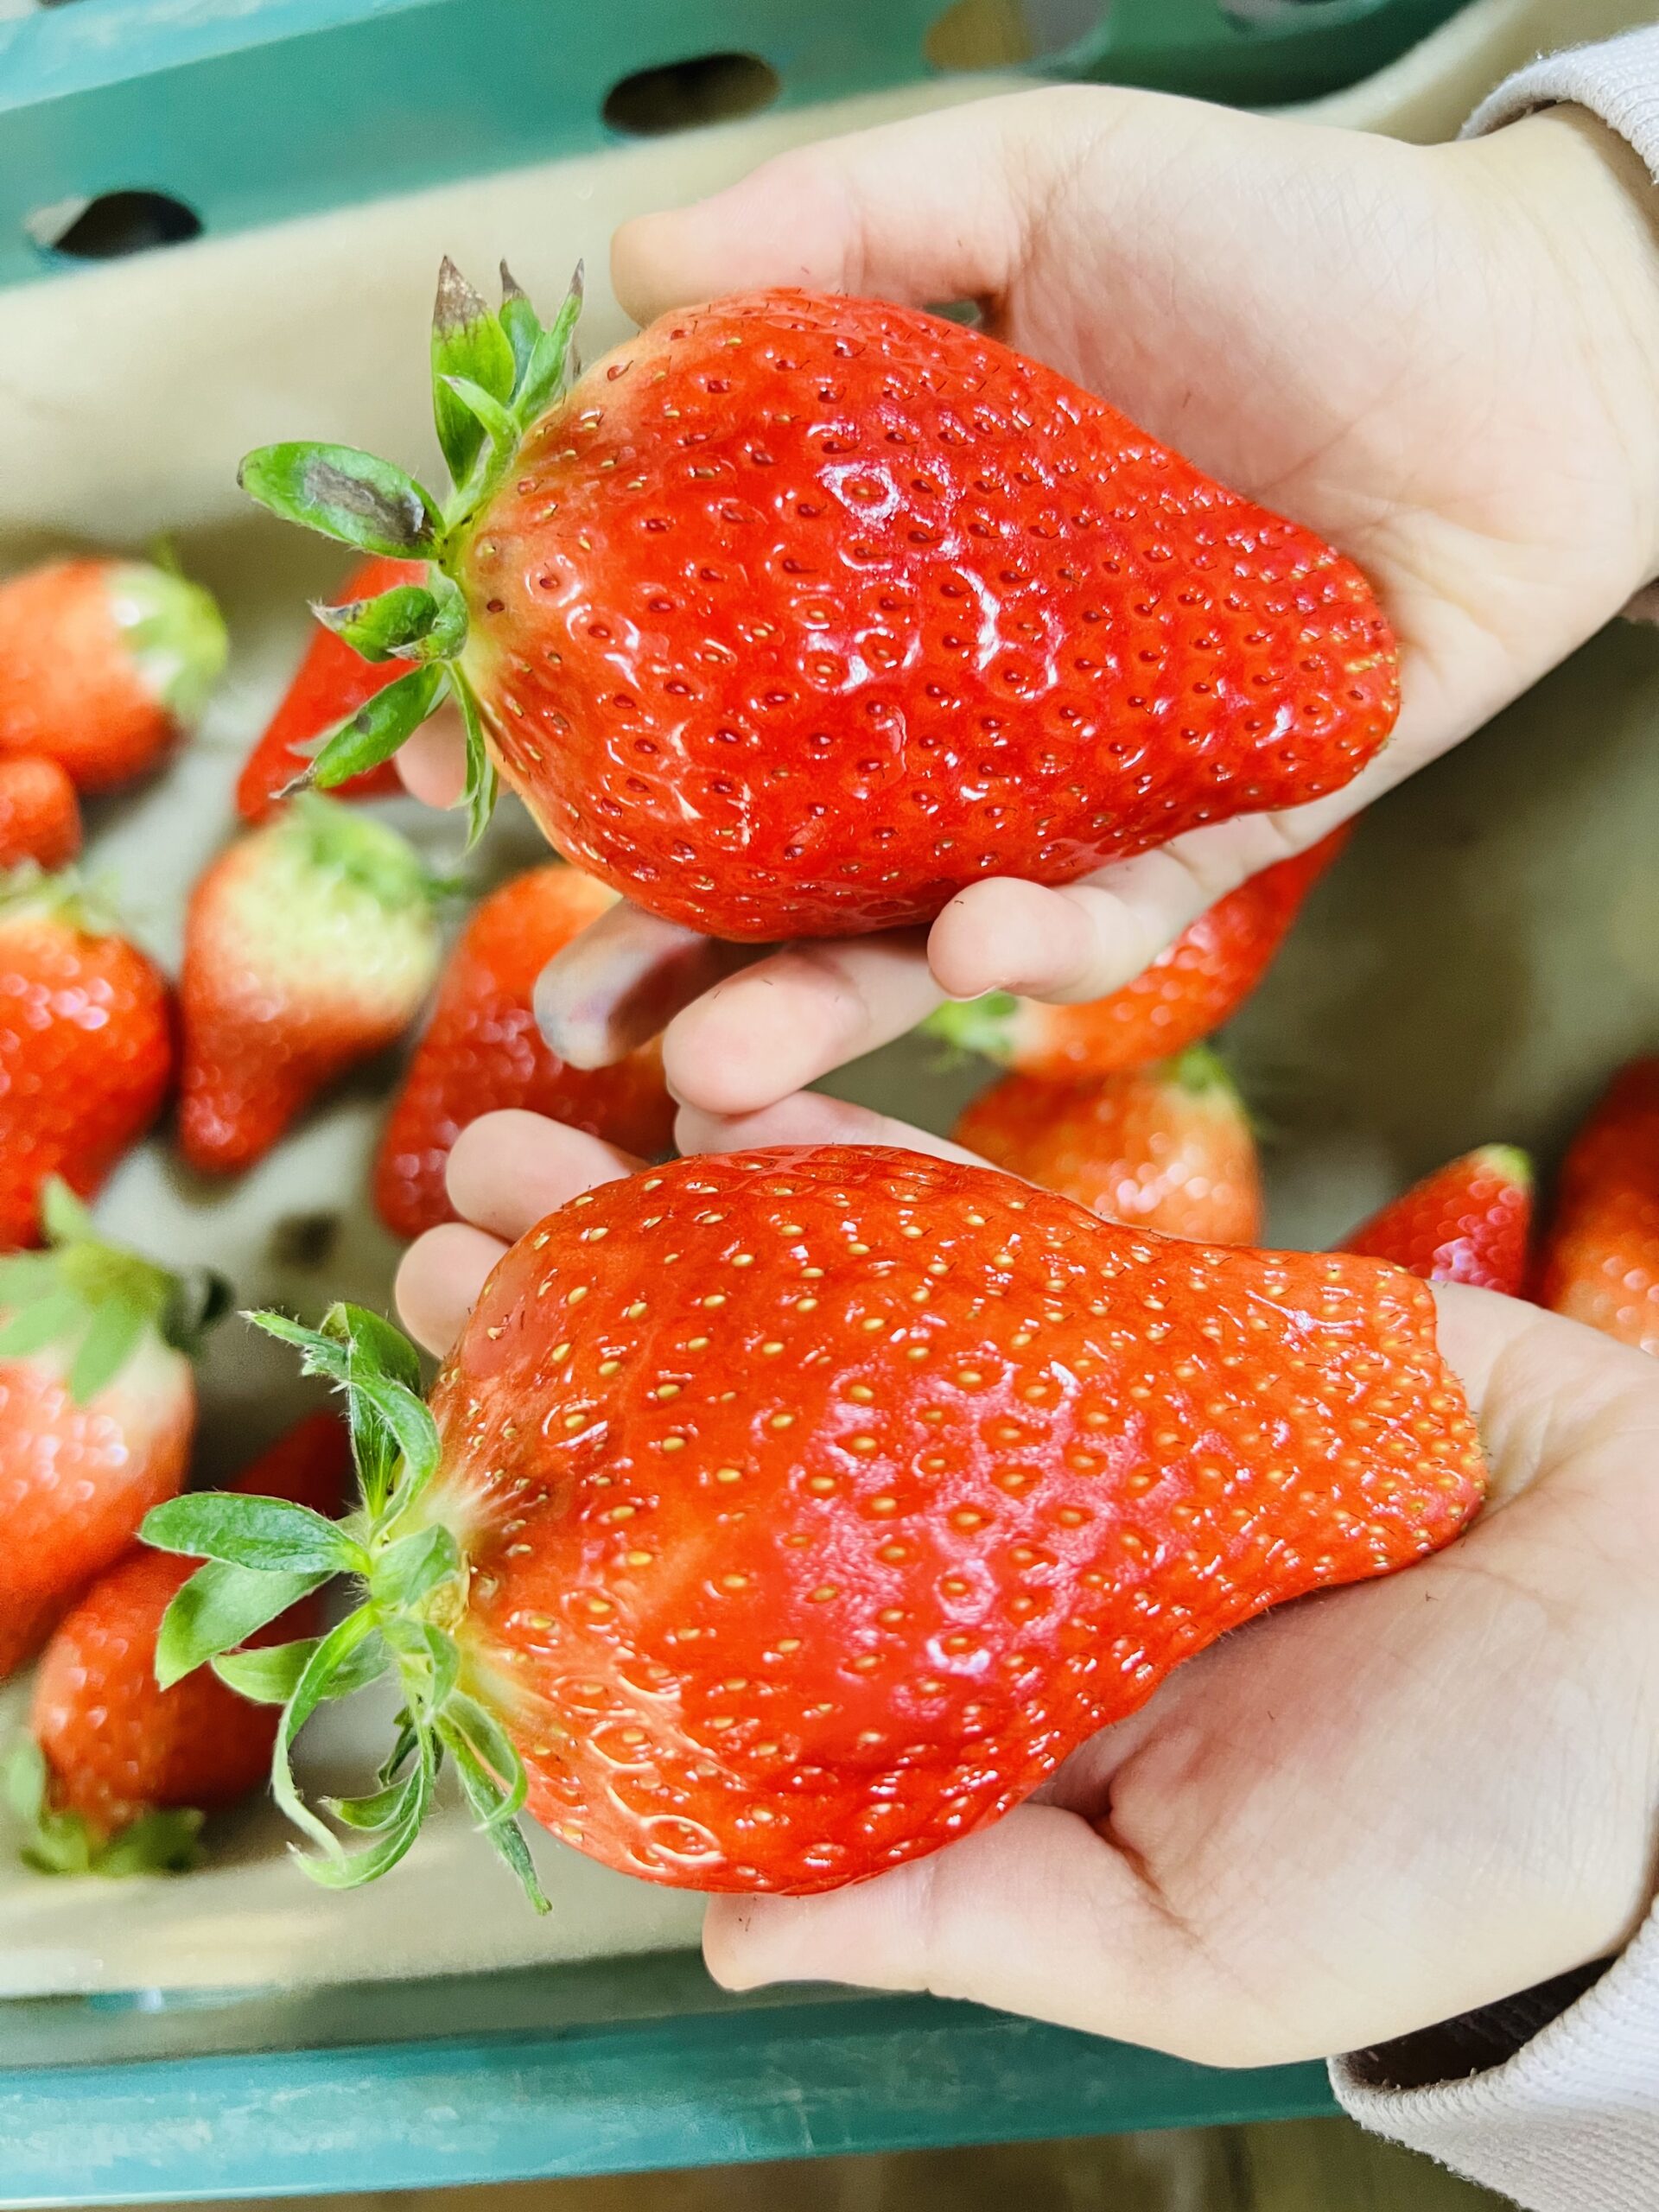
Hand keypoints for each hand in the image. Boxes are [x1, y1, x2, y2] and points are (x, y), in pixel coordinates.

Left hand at [398, 1101, 1658, 2065]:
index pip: (720, 1613)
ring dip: (669, 1210)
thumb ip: (972, 1923)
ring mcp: (1051, 1413)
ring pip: (822, 1289)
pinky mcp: (1144, 1303)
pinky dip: (856, 1147)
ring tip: (519, 1134)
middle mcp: (977, 1550)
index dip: (577, 1534)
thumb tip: (725, 1933)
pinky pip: (975, 1211)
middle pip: (731, 1422)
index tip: (441, 1461)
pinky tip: (729, 1095)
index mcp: (965, 1709)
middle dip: (577, 1333)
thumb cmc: (1460, 1836)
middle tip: (437, 1245)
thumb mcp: (1200, 1943)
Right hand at [405, 89, 1658, 1123]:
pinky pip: (1115, 919)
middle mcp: (968, 703)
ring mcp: (1083, 786)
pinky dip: (1047, 943)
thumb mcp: (1045, 188)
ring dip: (821, 1012)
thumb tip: (625, 259)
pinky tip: (988, 944)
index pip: (704, 680)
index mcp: (897, 574)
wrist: (1533, 341)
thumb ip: (846, 222)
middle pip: (788, 860)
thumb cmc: (1301, 244)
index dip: (583, 744)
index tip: (458, 785)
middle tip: (573, 1011)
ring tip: (720, 1064)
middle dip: (670, 958)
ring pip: (924, 933)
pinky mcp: (1218, 837)